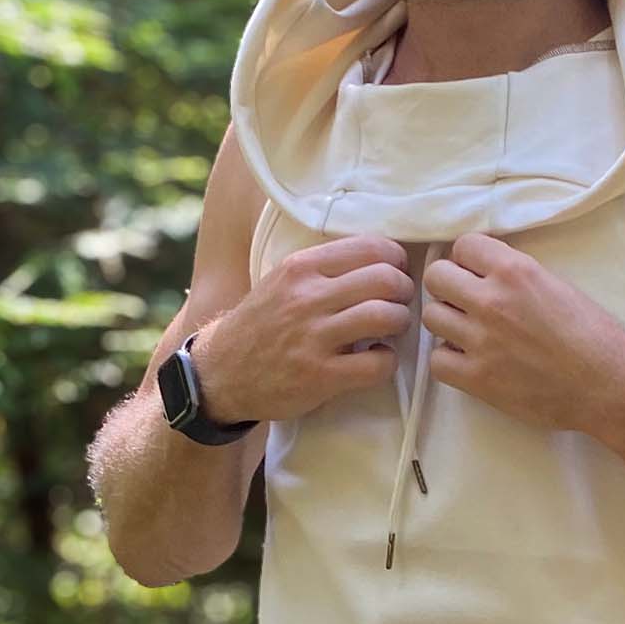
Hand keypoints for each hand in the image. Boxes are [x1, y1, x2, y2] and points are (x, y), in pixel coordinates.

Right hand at [199, 235, 415, 422]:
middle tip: (398, 303)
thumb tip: (381, 257)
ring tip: (390, 330)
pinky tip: (376, 359)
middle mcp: (307, 297)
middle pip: (385, 279)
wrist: (221, 373)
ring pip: (385, 316)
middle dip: (403, 291)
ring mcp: (313, 337)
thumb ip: (324, 267)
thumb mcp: (282, 281)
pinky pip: (377, 364)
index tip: (394, 275)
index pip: (371, 247)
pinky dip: (387, 361)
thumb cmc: (261, 325)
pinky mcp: (319, 376)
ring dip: (399, 323)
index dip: (395, 261)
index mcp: (301, 267)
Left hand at [419, 232, 624, 432]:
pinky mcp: (477, 378)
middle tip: (467, 302)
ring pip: (432, 317)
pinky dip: (450, 360)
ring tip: (470, 333)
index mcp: (516, 271)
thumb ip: (517, 276)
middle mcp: (492, 301)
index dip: (469, 260)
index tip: (478, 273)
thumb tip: (486, 273)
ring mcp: (481, 341)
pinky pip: (437, 361)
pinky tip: (471, 360)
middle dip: (449, 287)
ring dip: (448, 323)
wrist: (610, 386)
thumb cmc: (596, 335)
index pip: (463, 246)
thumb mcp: (557, 285)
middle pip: (436, 277)